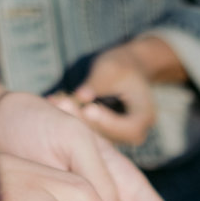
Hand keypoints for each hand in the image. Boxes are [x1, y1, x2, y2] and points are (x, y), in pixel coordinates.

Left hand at [48, 37, 168, 146]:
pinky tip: (54, 102)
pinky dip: (72, 117)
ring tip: (57, 102)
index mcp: (144, 115)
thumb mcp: (112, 68)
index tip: (89, 108)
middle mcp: (134, 130)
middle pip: (111, 135)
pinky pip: (88, 128)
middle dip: (87, 121)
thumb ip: (98, 83)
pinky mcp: (103, 132)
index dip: (109, 121)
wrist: (125, 68)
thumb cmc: (122, 65)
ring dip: (75, 120)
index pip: (130, 127)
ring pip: (97, 135)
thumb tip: (81, 95)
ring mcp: (118, 133)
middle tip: (65, 104)